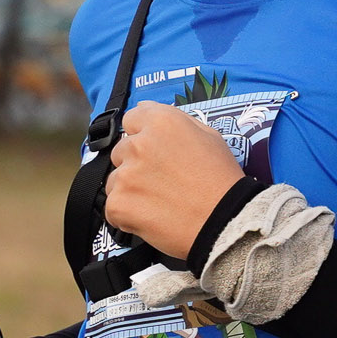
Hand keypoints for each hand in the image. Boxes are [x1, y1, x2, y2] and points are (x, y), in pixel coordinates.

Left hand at [103, 103, 242, 260]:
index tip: (152, 151)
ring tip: (158, 203)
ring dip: (130, 191)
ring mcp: (126, 174)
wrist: (224, 223)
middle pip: (121, 151)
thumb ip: (177, 123)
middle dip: (136, 165)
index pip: (132, 119)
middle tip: (161, 182)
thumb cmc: (221, 182)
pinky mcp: (119, 203)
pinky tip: (150, 219)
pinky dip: (126, 216)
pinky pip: (112, 208)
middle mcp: (139, 144)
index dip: (142, 135)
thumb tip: (150, 114)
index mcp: (162, 122)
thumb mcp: (210, 138)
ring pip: (115, 180)